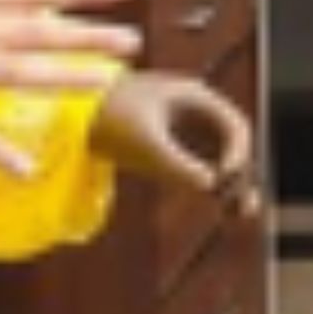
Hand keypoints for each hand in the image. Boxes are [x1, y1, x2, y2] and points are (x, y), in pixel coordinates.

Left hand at [95, 71, 260, 214]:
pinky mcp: (169, 145)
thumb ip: (178, 165)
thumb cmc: (107, 120)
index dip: (238, 154)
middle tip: (243, 209)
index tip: (226, 179)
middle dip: (240, 177)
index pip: (235, 126)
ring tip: (239, 216)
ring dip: (230, 186)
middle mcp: (195, 111)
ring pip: (219, 159)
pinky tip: (218, 208)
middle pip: (232, 146)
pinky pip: (199, 167)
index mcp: (194, 96)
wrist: (69, 115)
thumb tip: (212, 187)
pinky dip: (209, 186)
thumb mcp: (145, 146)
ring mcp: (183, 128)